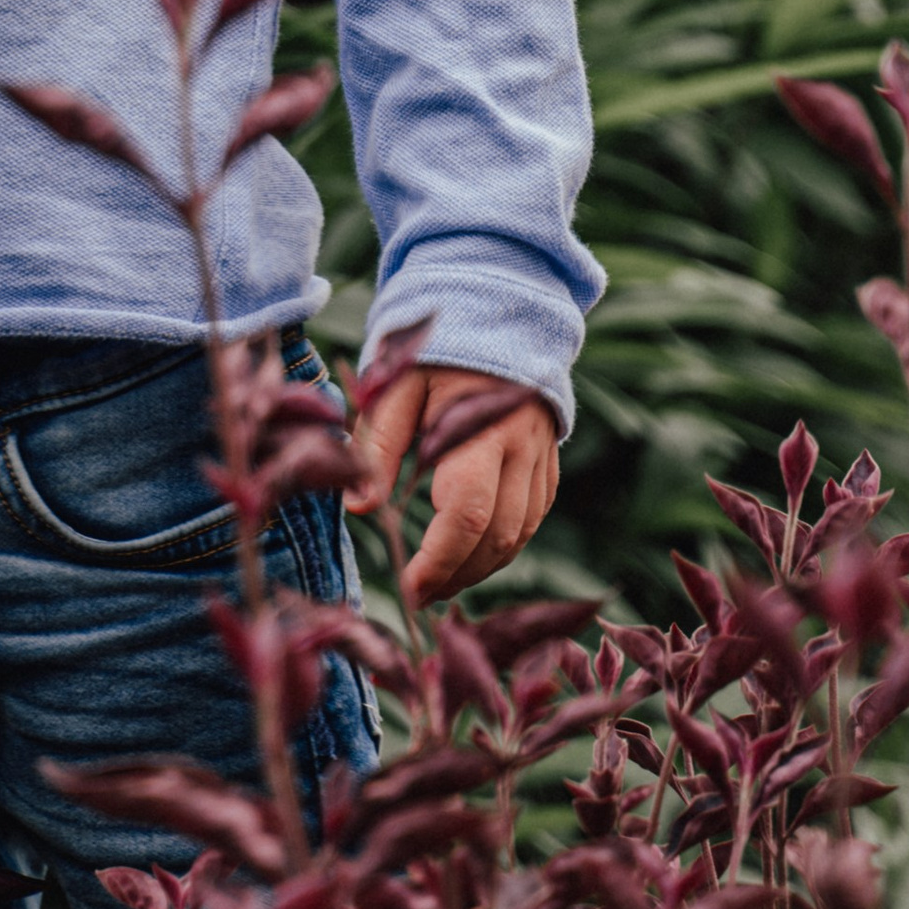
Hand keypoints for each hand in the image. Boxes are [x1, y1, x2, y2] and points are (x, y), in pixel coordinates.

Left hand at [347, 361, 558, 606]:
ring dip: (481, 568)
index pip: (467, 513)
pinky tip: (471, 556)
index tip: (410, 587)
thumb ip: (377, 444)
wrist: (496, 313)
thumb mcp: (397, 387)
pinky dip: (503, 547)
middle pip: (498, 535)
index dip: (439, 560)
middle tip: (418, 595)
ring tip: (439, 583)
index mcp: (481, 428)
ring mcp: (541, 457)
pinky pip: (532, 520)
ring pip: (520, 536)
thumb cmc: (435, 350)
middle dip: (458, 574)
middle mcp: (521, 448)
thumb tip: (359, 508)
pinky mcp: (548, 464)